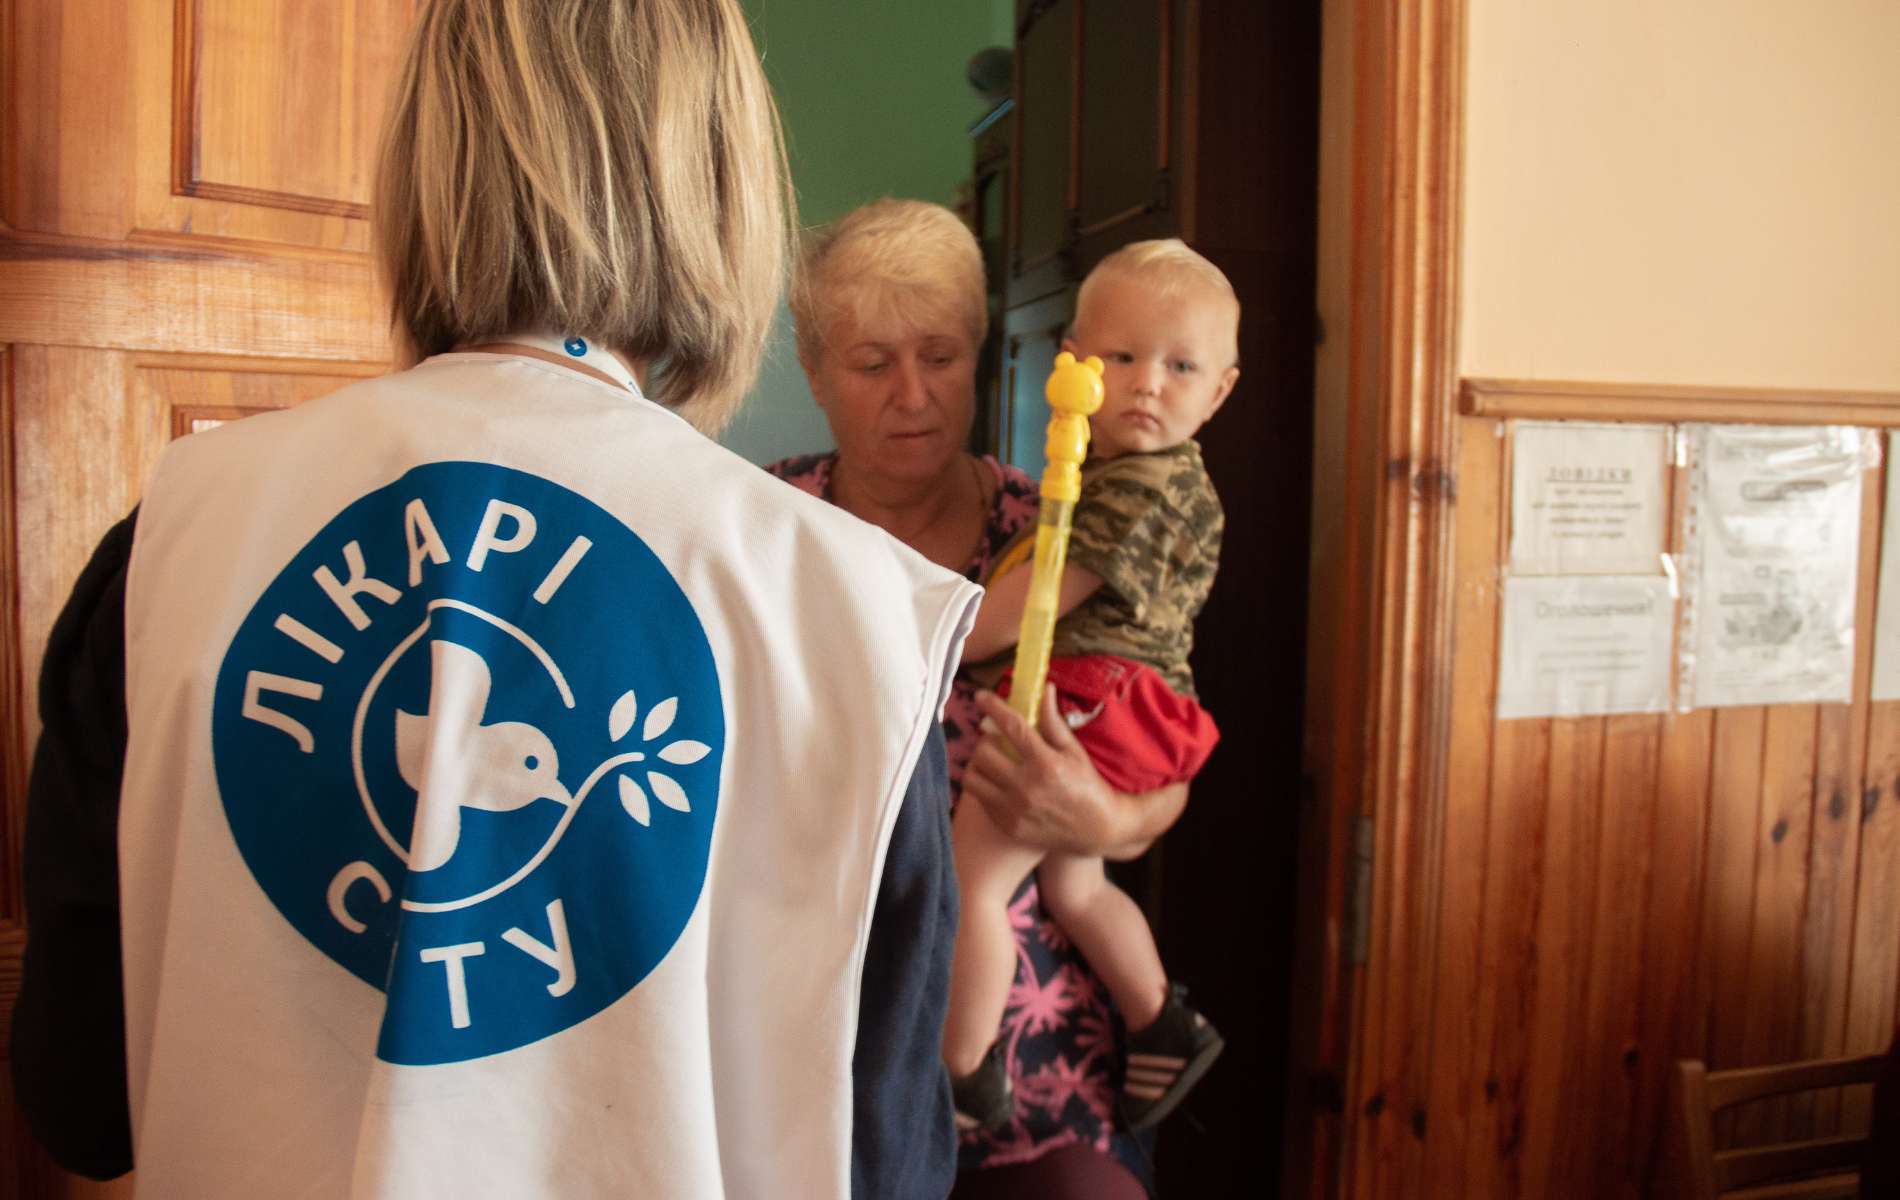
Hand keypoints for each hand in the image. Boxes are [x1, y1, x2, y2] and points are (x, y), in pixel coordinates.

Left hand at [960, 686, 1126, 855]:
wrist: (1097, 830)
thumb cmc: (1088, 785)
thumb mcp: (1074, 751)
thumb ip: (1053, 721)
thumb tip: (1045, 689)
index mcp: (1046, 764)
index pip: (1011, 726)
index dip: (993, 707)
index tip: (981, 696)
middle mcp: (1026, 788)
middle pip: (984, 752)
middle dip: (987, 740)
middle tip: (996, 739)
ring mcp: (1014, 810)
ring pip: (973, 777)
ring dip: (979, 764)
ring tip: (993, 761)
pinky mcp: (1007, 825)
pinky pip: (980, 799)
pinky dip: (985, 786)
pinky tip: (1000, 783)